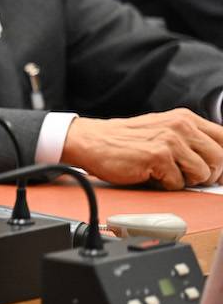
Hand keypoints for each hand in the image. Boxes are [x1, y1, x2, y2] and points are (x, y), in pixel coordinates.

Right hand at [62, 109, 222, 189]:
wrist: (92, 142)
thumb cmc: (125, 141)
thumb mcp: (163, 130)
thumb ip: (190, 139)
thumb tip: (218, 163)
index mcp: (185, 118)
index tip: (218, 172)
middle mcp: (180, 125)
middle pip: (220, 158)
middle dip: (209, 175)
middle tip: (189, 177)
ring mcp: (170, 140)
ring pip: (203, 173)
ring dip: (186, 181)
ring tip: (167, 174)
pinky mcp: (158, 156)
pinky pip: (179, 183)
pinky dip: (166, 185)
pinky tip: (151, 175)